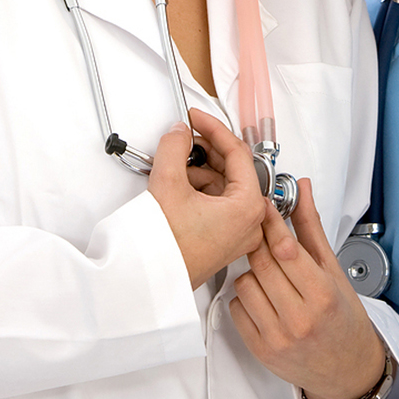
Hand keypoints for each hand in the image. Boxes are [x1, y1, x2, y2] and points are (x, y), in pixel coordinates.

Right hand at [149, 109, 267, 289]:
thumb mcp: (168, 182)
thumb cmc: (166, 248)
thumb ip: (176, 147)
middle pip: (234, 170)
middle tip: (185, 138)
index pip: (237, 153)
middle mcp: (250, 223)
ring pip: (224, 187)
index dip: (214, 128)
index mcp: (248, 207)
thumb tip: (180, 134)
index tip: (197, 117)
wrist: (148, 280)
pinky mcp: (223, 241)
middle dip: (207, 151)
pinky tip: (177, 186)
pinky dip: (198, 190)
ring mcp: (237, 234)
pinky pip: (217, 204)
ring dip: (200, 171)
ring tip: (174, 166)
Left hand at [229, 177, 384, 398]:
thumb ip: (312, 229)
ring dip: (252, 273)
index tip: (261, 205)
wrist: (347, 371)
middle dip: (258, 242)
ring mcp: (278, 337)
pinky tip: (263, 298)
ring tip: (269, 276)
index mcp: (323, 295)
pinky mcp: (260, 350)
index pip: (286, 249)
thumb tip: (302, 189)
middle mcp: (300, 319)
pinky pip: (236, 308)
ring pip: (244, 283)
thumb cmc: (344, 319)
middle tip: (260, 233)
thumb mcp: (334, 271)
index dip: (269, 222)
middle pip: (261, 263)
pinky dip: (245, 298)